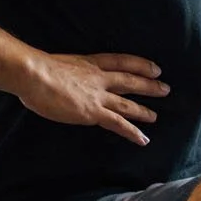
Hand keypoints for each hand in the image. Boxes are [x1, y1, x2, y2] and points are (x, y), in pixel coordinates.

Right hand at [23, 52, 167, 145]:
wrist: (35, 76)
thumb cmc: (36, 70)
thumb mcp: (57, 63)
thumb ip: (65, 72)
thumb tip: (59, 79)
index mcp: (90, 63)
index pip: (122, 61)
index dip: (140, 64)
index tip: (154, 68)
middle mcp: (99, 78)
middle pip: (130, 81)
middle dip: (148, 85)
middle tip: (165, 88)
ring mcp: (98, 96)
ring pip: (127, 104)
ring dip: (143, 110)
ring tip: (155, 115)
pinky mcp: (93, 112)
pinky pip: (118, 124)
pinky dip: (132, 132)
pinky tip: (143, 139)